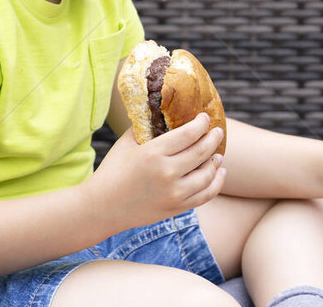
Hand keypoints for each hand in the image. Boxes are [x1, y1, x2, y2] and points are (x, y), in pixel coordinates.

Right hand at [87, 113, 225, 229]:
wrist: (102, 207)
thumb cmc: (113, 170)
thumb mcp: (126, 142)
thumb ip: (145, 127)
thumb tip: (161, 113)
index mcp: (153, 153)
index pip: (188, 134)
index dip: (201, 124)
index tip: (205, 118)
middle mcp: (167, 173)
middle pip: (201, 152)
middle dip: (213, 138)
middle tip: (218, 131)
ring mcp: (174, 193)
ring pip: (208, 174)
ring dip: (216, 161)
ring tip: (218, 153)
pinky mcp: (176, 208)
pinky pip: (205, 195)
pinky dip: (216, 183)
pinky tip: (219, 173)